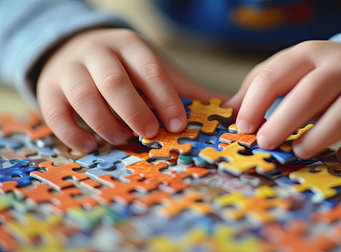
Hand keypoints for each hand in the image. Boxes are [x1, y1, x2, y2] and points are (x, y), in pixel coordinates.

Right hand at [37, 28, 224, 151]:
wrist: (76, 51)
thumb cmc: (125, 68)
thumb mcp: (153, 71)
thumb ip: (183, 90)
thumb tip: (226, 109)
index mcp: (129, 46)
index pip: (150, 70)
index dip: (165, 98)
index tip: (178, 124)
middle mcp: (97, 53)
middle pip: (114, 82)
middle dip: (135, 111)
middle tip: (150, 134)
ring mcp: (69, 70)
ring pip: (84, 96)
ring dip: (105, 123)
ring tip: (123, 139)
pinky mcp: (48, 90)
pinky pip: (55, 113)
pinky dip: (71, 133)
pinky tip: (89, 146)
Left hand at [225, 41, 340, 163]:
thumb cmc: (325, 75)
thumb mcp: (293, 70)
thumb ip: (261, 85)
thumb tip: (229, 109)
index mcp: (310, 53)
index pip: (275, 74)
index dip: (255, 103)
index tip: (243, 127)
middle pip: (311, 93)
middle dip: (284, 121)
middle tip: (265, 143)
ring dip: (318, 137)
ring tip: (299, 151)